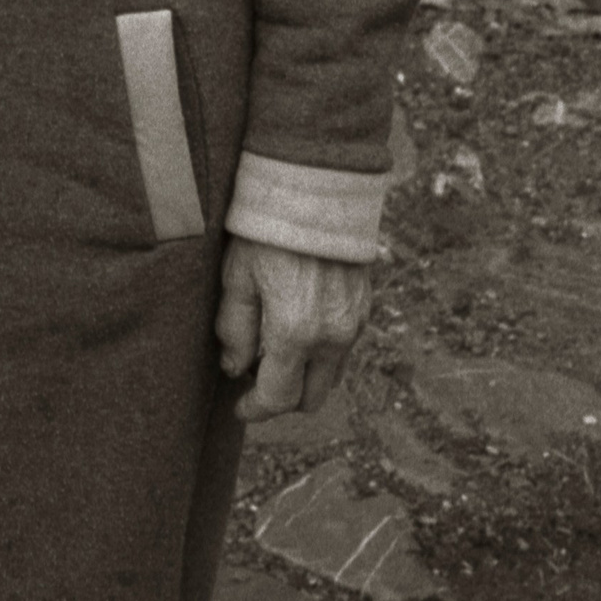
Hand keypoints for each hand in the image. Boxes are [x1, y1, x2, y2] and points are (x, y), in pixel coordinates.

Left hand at [215, 235, 370, 421]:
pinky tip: (298, 327)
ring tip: (275, 351)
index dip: (256, 409)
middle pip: (312, 398)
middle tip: (257, 380)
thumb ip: (236, 330)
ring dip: (305, 375)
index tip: (240, 406)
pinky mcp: (365, 308)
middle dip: (284, 398)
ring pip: (331, 375)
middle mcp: (332, 336)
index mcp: (295, 333)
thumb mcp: (238, 278)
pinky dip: (321, 351)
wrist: (316, 190)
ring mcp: (354, 324)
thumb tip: (235, 368)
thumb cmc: (269, 231)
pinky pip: (343, 348)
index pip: (279, 397)